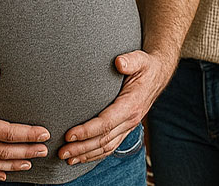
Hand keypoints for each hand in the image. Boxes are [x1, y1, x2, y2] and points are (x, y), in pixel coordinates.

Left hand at [59, 50, 169, 164]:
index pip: (106, 123)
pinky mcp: (125, 129)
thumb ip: (130, 61)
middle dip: (81, 148)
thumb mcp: (140, 59)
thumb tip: (119, 62)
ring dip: (86, 155)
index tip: (69, 134)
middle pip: (103, 140)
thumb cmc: (146, 67)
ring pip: (106, 147)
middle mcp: (130, 120)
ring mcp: (128, 127)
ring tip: (67, 158)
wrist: (157, 75)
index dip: (87, 131)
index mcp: (131, 105)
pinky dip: (96, 155)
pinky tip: (82, 158)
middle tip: (61, 151)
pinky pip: (111, 146)